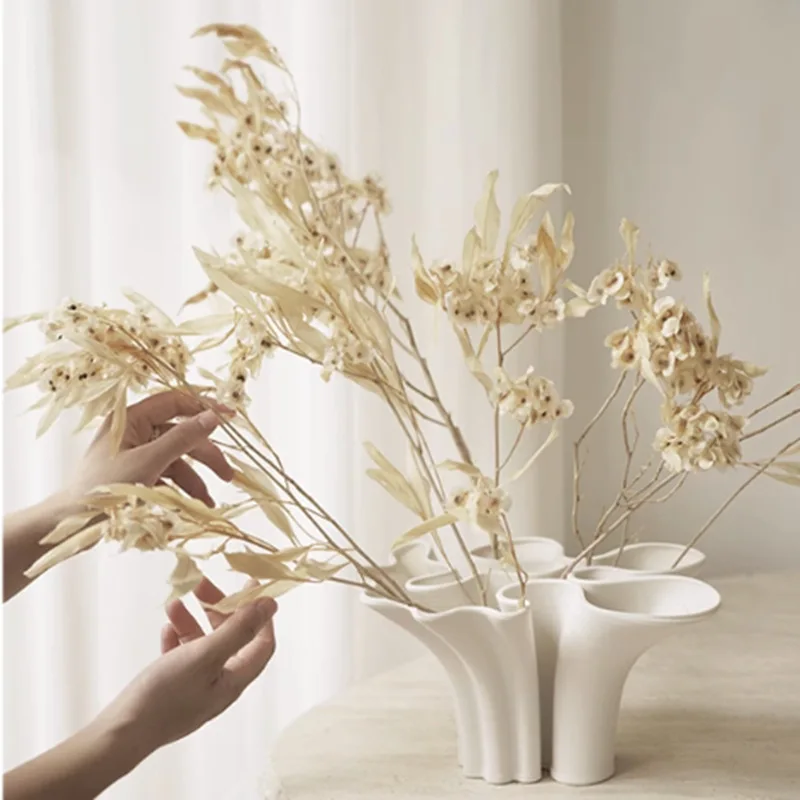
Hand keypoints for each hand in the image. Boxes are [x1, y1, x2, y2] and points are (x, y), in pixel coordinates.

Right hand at [4, 579, 276, 799]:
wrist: (120, 733)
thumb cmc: (166, 695)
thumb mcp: (205, 655)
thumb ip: (239, 629)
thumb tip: (270, 605)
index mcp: (234, 679)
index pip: (262, 642)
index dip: (260, 614)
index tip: (248, 586)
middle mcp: (219, 684)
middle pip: (231, 639)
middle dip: (218, 609)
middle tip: (200, 586)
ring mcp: (195, 688)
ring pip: (203, 645)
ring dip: (192, 621)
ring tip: (173, 604)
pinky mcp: (173, 689)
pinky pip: (182, 656)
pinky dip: (176, 638)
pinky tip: (166, 628)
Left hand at [65, 391, 234, 508]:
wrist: (70, 525)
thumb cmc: (104, 490)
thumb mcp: (150, 461)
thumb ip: (183, 437)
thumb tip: (213, 416)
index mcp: (130, 419)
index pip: (175, 402)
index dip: (204, 409)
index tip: (232, 418)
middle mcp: (133, 432)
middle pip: (180, 434)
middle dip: (205, 456)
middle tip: (227, 474)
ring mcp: (134, 454)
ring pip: (176, 458)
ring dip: (195, 479)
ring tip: (209, 502)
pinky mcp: (134, 474)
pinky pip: (165, 475)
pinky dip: (180, 489)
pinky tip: (194, 506)